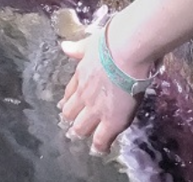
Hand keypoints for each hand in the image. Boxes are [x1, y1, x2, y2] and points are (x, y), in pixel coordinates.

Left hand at [59, 28, 144, 154]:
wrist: (127, 51)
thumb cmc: (112, 42)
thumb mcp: (91, 43)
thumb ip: (78, 48)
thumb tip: (65, 47)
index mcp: (80, 74)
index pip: (70, 91)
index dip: (69, 99)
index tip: (67, 104)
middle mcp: (84, 94)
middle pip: (70, 112)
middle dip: (71, 118)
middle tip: (73, 124)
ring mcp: (95, 109)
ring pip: (81, 128)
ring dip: (82, 132)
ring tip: (84, 137)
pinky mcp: (111, 122)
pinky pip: (101, 140)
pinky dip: (100, 146)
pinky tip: (101, 149)